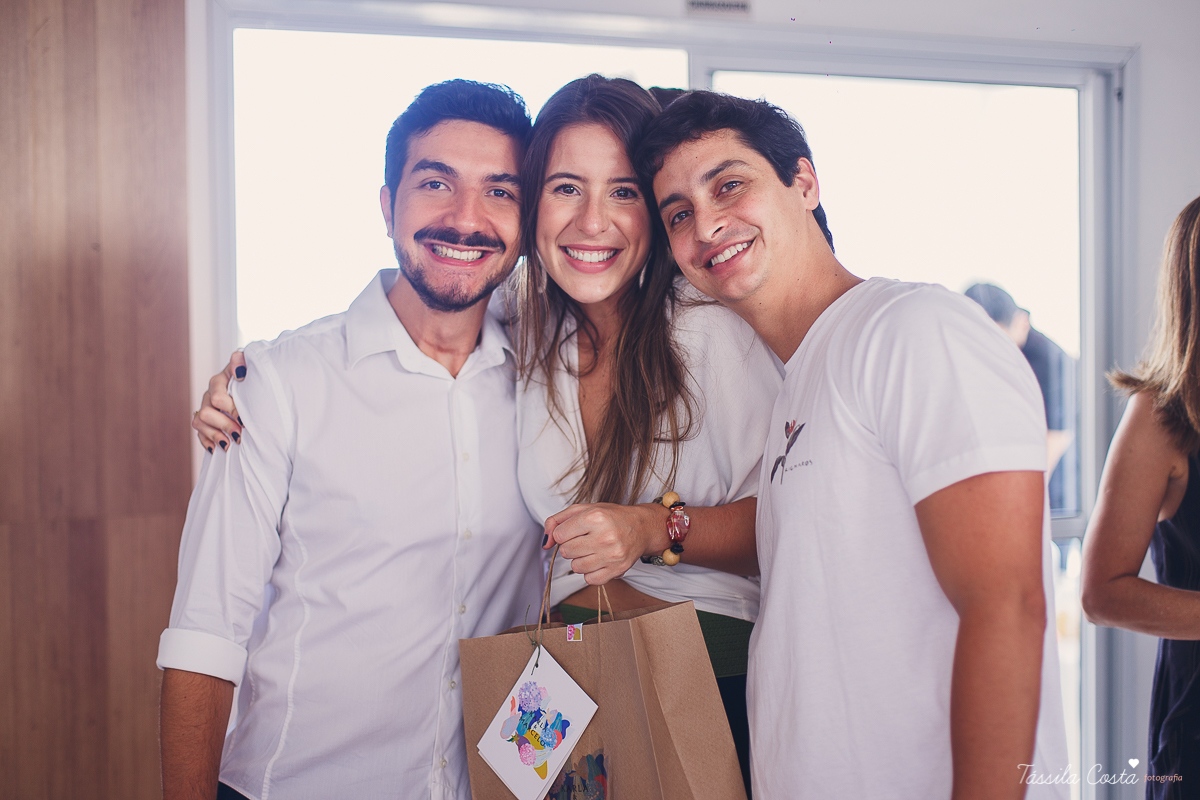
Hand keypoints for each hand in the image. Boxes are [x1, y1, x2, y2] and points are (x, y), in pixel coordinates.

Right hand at [192, 350, 246, 452]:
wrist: (252, 384)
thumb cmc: (252, 376)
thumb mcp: (249, 364)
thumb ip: (241, 361)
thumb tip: (239, 373)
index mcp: (218, 381)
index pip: (218, 398)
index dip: (231, 410)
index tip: (244, 419)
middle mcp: (209, 394)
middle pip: (207, 413)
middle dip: (224, 424)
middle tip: (240, 434)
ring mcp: (205, 407)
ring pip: (199, 423)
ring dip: (215, 435)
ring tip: (231, 443)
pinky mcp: (205, 420)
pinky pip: (199, 433)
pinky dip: (208, 441)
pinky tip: (219, 447)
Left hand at [543, 503, 669, 584]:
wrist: (641, 528)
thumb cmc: (610, 517)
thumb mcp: (583, 509)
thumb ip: (557, 521)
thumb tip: (545, 544)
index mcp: (595, 517)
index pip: (560, 534)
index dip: (564, 533)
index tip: (575, 530)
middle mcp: (605, 536)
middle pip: (566, 552)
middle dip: (571, 546)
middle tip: (585, 539)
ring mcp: (612, 555)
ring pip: (575, 567)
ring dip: (580, 560)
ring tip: (592, 550)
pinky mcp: (618, 570)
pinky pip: (589, 580)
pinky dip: (590, 572)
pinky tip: (599, 561)